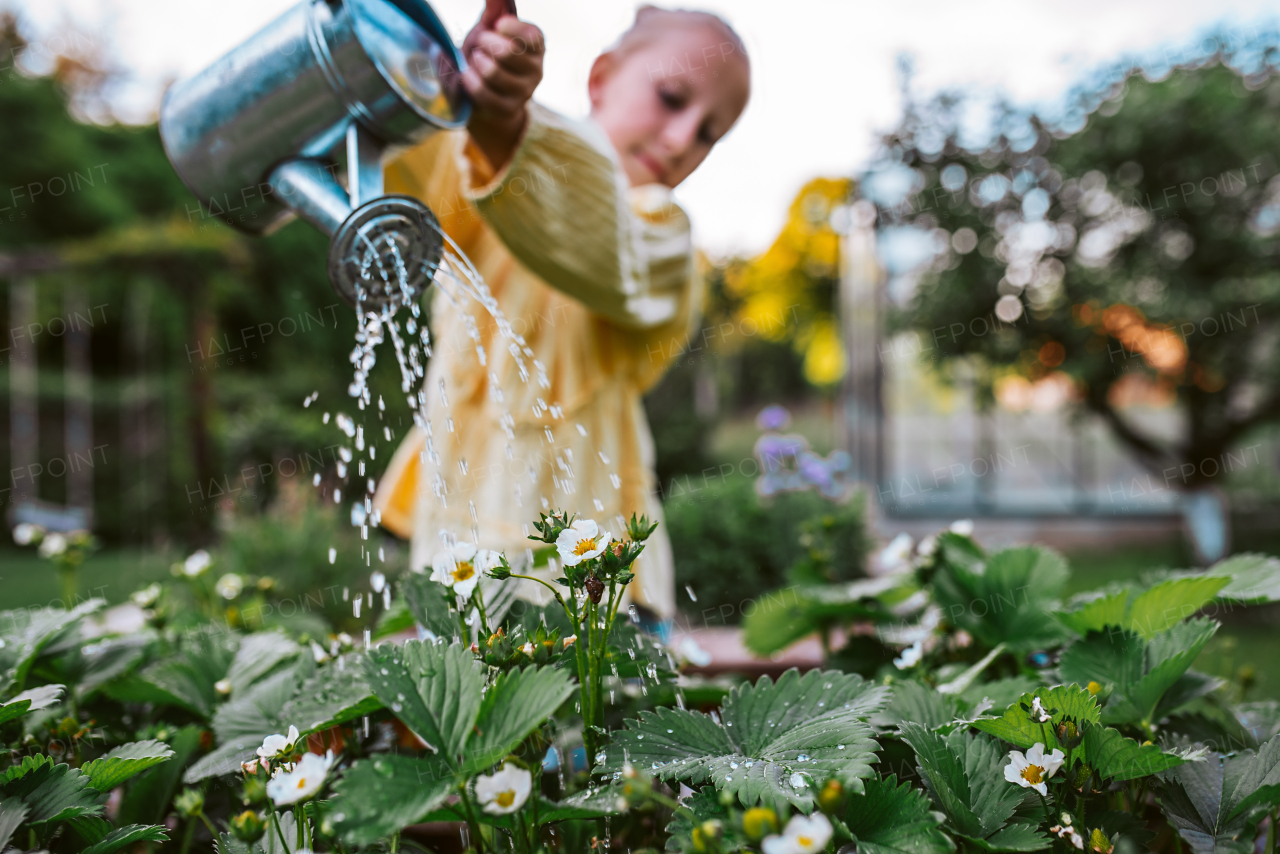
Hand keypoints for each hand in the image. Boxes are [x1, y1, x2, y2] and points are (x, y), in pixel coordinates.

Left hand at [461, 9, 543, 171]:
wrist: (483, 91)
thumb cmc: (488, 53)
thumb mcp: (490, 29)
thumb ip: (495, 11)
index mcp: (536, 46)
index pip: (530, 35)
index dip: (510, 28)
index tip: (496, 25)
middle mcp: (536, 70)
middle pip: (507, 53)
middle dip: (485, 43)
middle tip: (479, 43)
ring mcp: (524, 92)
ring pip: (493, 73)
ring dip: (475, 63)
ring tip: (474, 60)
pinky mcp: (509, 109)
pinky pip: (484, 93)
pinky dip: (470, 81)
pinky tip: (467, 75)